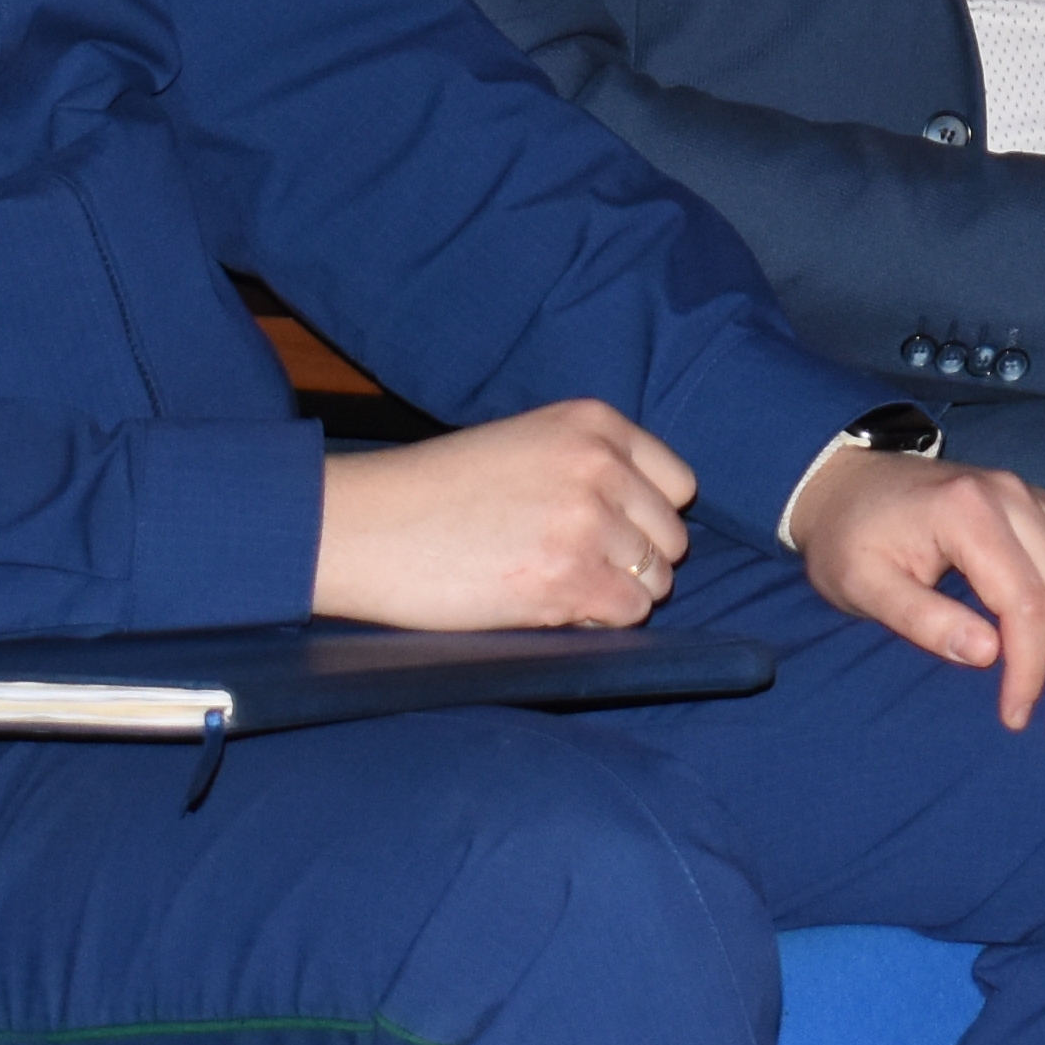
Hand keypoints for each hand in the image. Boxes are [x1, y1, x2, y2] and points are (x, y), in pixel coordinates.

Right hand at [312, 399, 694, 630]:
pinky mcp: (571, 577)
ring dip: (613, 593)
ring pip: (655, 581)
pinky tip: (546, 605)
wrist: (366, 525)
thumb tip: (648, 523)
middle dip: (633, 561)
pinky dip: (596, 620)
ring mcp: (589, 522)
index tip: (609, 532)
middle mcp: (601, 465)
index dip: (647, 518)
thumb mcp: (526, 444)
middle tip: (572, 566)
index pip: (678, 485)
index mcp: (595, 423)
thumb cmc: (436, 491)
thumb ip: (590, 466)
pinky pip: (628, 614)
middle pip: (671, 537)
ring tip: (553, 583)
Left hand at [783, 454, 1044, 747]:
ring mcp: (1038, 498)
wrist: (848, 479)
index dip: (1031, 668)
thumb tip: (988, 655)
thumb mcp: (861, 584)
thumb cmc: (851, 539)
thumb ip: (921, 618)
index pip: (1024, 603)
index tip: (1018, 718)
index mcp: (971, 515)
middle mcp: (1017, 499)